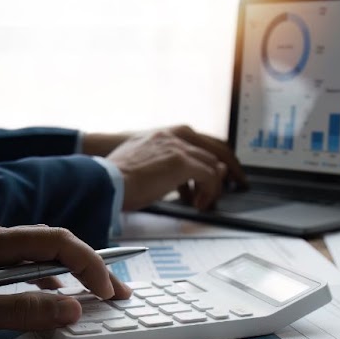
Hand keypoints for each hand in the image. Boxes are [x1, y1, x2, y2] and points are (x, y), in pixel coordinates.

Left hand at [0, 224, 133, 338]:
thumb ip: (23, 312)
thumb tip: (72, 310)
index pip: (56, 241)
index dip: (89, 264)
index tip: (107, 293)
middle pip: (53, 243)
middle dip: (90, 267)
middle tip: (118, 294)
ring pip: (39, 254)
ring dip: (71, 275)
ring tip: (95, 298)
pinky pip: (21, 264)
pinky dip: (46, 280)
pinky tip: (53, 300)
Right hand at [103, 125, 245, 210]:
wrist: (105, 180)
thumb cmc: (117, 179)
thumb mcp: (145, 165)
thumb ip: (169, 166)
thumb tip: (190, 180)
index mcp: (166, 134)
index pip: (203, 141)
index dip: (215, 159)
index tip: (220, 174)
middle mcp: (175, 135)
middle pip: (217, 149)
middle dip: (227, 170)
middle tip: (234, 185)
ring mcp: (179, 147)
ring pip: (214, 165)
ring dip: (213, 187)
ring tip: (205, 202)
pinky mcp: (182, 162)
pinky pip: (210, 177)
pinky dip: (209, 193)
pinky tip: (199, 205)